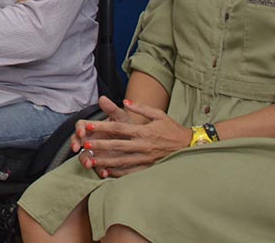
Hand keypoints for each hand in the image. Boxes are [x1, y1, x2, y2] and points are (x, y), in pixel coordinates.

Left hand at [75, 97, 191, 177]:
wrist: (189, 146)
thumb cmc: (172, 128)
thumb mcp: (158, 114)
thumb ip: (140, 108)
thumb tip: (125, 101)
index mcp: (143, 131)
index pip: (119, 128)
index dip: (103, 127)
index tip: (89, 127)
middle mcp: (143, 145)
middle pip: (117, 145)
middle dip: (100, 145)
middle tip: (84, 145)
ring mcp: (145, 158)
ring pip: (121, 161)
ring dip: (105, 161)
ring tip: (90, 161)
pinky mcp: (148, 168)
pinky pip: (130, 172)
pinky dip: (117, 173)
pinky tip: (106, 172)